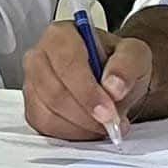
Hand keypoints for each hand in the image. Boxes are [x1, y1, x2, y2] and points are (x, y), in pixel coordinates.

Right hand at [23, 21, 152, 141]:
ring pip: (48, 114)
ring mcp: (32, 84)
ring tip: (104, 125)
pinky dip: (71, 134)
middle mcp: (39, 56)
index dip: (88, 92)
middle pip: (54, 93)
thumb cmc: (118, 64)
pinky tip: (89, 127)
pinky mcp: (32, 108)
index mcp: (60, 34)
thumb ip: (127, 65)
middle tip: (111, 122)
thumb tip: (113, 86)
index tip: (108, 111)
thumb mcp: (135, 55)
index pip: (67, 64)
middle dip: (86, 114)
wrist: (114, 81)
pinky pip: (46, 128)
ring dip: (80, 127)